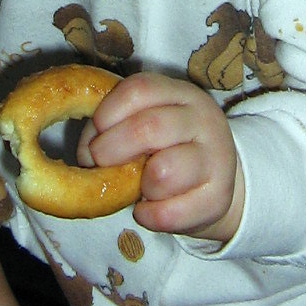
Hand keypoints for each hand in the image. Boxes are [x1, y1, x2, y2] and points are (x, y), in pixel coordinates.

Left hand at [78, 73, 244, 242]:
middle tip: (102, 163)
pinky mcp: (218, 197)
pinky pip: (168, 213)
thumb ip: (116, 127)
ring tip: (140, 187)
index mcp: (181, 94)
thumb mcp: (148, 125)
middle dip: (111, 149)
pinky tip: (147, 209)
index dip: (107, 112)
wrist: (214, 185)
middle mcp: (203, 120)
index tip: (97, 132)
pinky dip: (147, 216)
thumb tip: (86, 153)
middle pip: (148, 127)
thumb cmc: (169, 149)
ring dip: (139, 186)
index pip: (139, 89)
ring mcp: (216, 158)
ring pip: (163, 172)